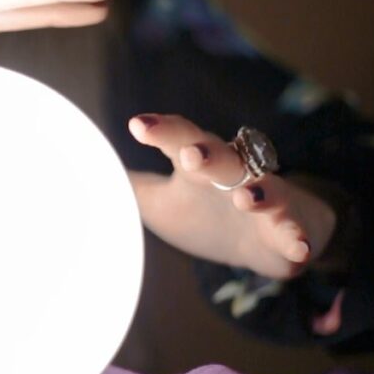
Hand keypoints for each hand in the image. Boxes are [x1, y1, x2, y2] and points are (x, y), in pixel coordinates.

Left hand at [127, 114, 336, 279]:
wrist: (263, 239)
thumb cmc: (202, 210)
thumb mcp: (157, 201)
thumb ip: (123, 185)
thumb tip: (78, 169)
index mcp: (197, 163)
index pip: (180, 138)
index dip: (162, 131)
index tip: (138, 125)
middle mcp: (233, 173)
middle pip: (221, 156)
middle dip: (206, 153)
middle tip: (189, 155)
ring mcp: (266, 201)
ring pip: (265, 190)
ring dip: (257, 192)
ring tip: (242, 197)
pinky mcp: (287, 231)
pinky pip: (293, 234)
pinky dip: (295, 240)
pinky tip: (295, 247)